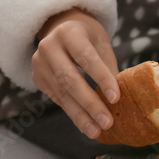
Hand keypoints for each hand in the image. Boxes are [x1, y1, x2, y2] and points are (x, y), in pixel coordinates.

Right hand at [31, 7, 119, 138]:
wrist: (59, 27)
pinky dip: (73, 113)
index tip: (116, 99)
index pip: (86, 58)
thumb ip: (108, 67)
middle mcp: (49, 47)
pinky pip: (57, 99)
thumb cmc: (87, 37)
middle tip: (107, 122)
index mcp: (69, 32)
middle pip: (70, 79)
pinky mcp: (37, 78)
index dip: (101, 79)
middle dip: (90, 103)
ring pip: (62, 93)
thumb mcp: (100, 43)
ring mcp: (39, 63)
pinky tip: (86, 125)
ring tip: (97, 131)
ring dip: (80, 115)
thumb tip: (122, 97)